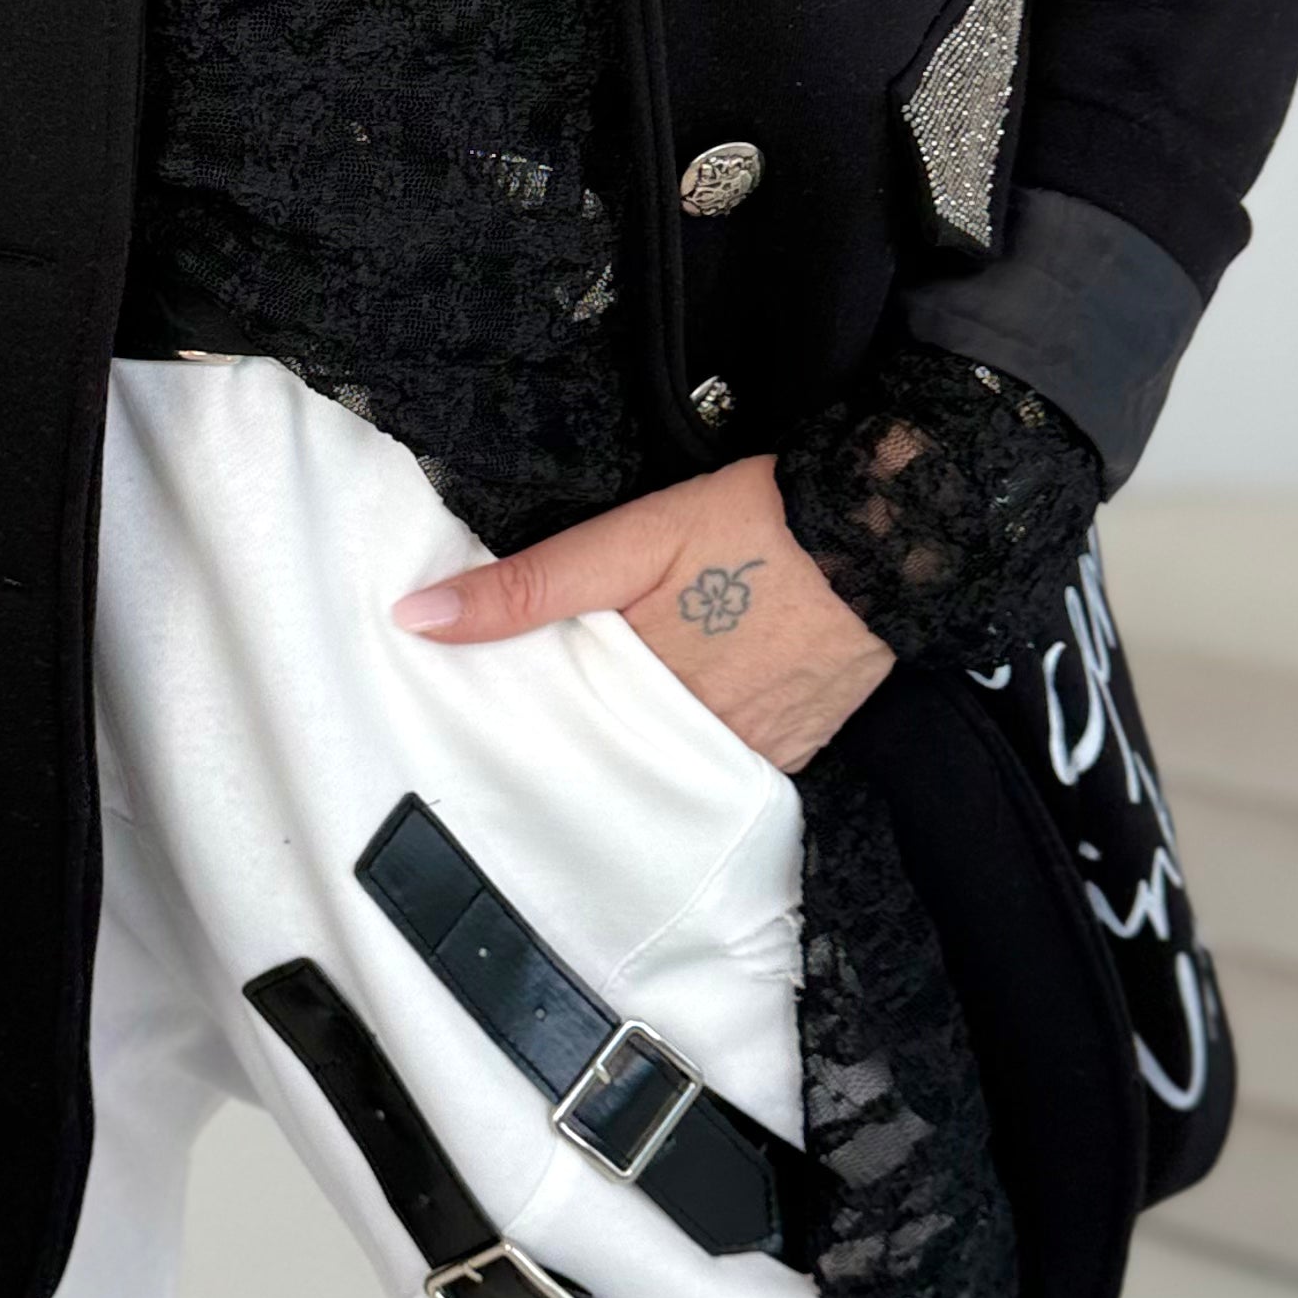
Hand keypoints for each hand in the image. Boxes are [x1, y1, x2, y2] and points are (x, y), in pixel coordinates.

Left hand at [391, 453, 891, 773]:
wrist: (881, 539)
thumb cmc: (753, 526)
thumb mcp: (632, 539)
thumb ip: (528, 585)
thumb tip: (416, 619)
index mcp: (639, 689)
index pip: (548, 730)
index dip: (512, 719)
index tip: (473, 715)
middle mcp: (689, 741)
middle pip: (603, 757)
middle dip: (567, 741)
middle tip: (523, 723)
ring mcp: (741, 757)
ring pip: (657, 768)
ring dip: (628, 748)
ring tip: (592, 721)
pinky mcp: (783, 758)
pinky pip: (716, 771)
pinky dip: (688, 751)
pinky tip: (668, 723)